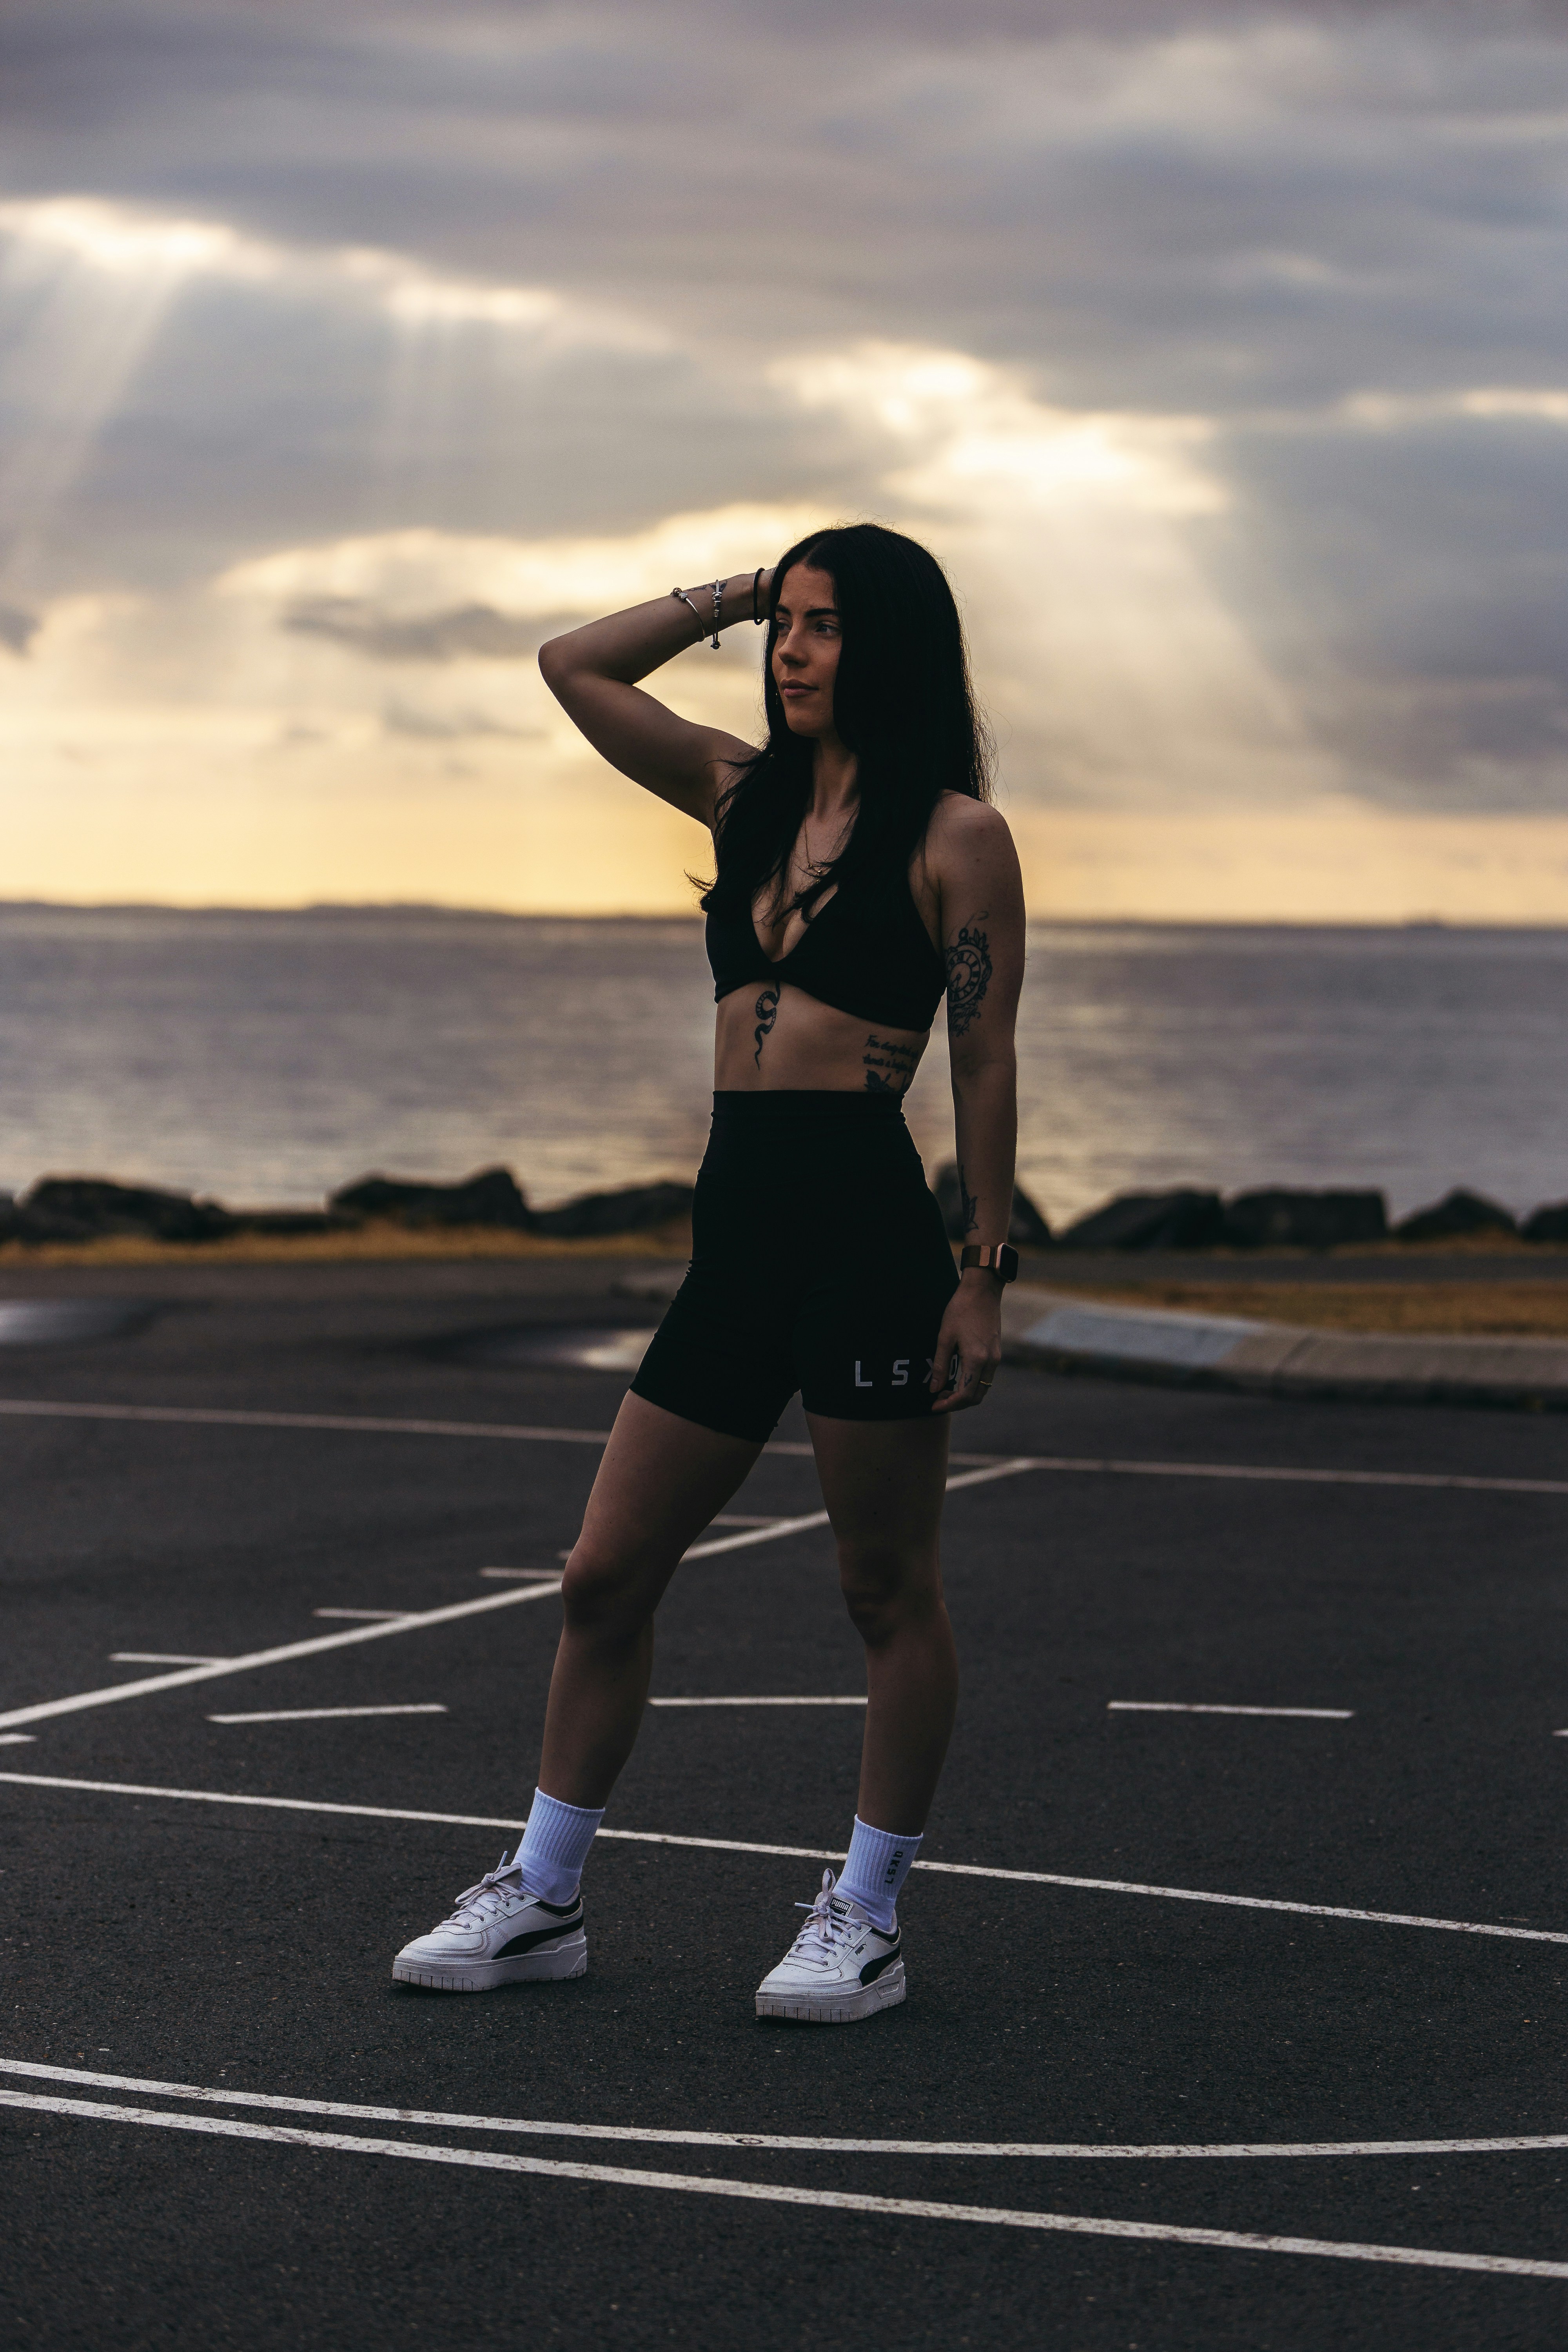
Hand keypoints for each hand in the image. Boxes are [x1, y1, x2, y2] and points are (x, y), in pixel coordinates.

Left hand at [928, 1274, 1001, 1413]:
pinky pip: (985, 1377)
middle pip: (976, 1397)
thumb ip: (939, 1365)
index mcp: (976, 1359)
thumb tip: (934, 1389)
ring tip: (945, 1390)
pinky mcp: (996, 1352)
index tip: (934, 1404)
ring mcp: (996, 1358)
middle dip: (957, 1403)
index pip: (965, 1395)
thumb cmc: (960, 1310)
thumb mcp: (944, 1337)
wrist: (982, 1290)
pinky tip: (957, 1378)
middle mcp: (990, 1362)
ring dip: (965, 1394)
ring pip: (983, 1388)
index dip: (949, 1404)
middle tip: (938, 1399)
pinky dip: (972, 1384)